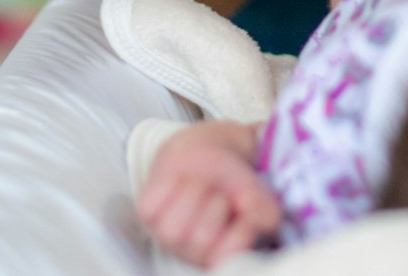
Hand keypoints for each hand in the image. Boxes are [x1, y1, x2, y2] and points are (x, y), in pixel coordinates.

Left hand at [137, 120, 280, 267]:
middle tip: (219, 192)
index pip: (229, 256)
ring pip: (174, 227)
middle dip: (216, 204)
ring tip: (199, 185)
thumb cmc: (231, 181)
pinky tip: (178, 181)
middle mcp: (192, 251)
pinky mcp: (147, 212)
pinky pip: (153, 204)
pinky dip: (168, 183)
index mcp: (220, 254)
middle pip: (201, 237)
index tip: (244, 205)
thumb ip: (261, 208)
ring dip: (192, 193)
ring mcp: (166, 235)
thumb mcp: (254, 193)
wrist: (207, 151)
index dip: (240, 229)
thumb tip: (249, 209)